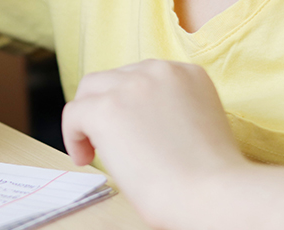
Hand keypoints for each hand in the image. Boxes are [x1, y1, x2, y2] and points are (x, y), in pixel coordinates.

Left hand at [61, 59, 243, 226]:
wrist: (211, 194)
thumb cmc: (209, 177)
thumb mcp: (198, 125)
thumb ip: (169, 111)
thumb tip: (132, 120)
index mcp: (187, 74)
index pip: (140, 76)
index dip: (127, 103)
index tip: (127, 129)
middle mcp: (159, 71)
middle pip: (112, 79)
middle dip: (104, 106)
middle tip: (107, 140)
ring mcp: (131, 86)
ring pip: (89, 91)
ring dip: (87, 118)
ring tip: (94, 150)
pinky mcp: (105, 109)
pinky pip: (72, 115)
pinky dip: (73, 137)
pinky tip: (85, 159)